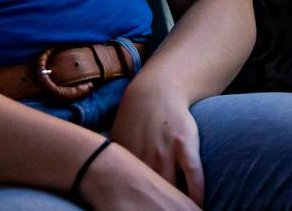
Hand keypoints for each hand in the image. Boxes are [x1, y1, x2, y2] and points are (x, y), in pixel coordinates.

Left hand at [109, 78, 205, 204]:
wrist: (156, 92)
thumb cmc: (135, 122)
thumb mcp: (116, 141)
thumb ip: (110, 162)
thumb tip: (93, 181)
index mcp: (125, 160)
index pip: (126, 193)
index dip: (131, 208)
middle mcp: (144, 158)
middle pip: (149, 195)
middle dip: (153, 209)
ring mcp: (166, 151)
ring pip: (171, 189)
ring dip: (175, 206)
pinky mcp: (185, 144)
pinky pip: (193, 175)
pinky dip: (196, 194)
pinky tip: (197, 206)